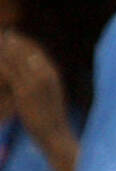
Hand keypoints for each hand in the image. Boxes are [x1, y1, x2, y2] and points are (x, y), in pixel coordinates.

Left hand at [0, 29, 68, 143]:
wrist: (56, 135)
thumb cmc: (51, 118)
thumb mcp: (51, 95)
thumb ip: (43, 81)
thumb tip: (35, 73)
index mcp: (52, 73)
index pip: (34, 48)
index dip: (20, 40)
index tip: (7, 35)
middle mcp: (45, 73)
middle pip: (22, 49)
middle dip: (8, 42)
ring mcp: (34, 82)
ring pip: (12, 58)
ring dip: (1, 50)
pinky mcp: (23, 92)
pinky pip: (6, 71)